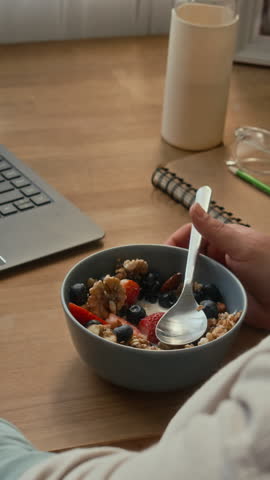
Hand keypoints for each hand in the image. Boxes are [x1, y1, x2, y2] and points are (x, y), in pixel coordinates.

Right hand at [165, 203, 269, 329]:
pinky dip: (190, 302)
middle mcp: (220, 259)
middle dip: (173, 264)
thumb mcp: (242, 245)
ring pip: (193, 279)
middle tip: (155, 277)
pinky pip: (201, 299)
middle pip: (189, 258)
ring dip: (179, 285)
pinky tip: (177, 307)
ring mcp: (220, 279)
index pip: (193, 235)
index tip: (161, 252)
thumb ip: (215, 229)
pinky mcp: (222, 299)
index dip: (176, 242)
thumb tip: (193, 206)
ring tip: (161, 294)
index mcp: (224, 241)